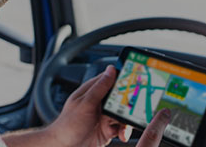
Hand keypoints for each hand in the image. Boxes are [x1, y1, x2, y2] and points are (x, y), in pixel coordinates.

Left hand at [45, 65, 170, 146]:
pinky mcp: (108, 128)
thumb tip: (111, 70)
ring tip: (124, 127)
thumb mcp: (86, 104)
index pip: (111, 79)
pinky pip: (121, 127)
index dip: (124, 78)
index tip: (137, 80)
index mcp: (93, 91)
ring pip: (123, 113)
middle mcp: (100, 102)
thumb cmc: (68, 125)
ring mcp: (104, 116)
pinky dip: (124, 131)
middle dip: (129, 104)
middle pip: (121, 97)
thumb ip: (100, 88)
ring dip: (126, 120)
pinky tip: (121, 135)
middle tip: (134, 108)